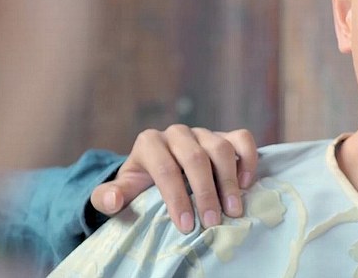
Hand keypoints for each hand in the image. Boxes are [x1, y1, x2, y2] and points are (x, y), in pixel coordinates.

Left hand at [90, 124, 257, 232]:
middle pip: (195, 158)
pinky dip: (247, 159)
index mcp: (149, 143)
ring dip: (228, 181)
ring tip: (233, 210)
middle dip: (205, 192)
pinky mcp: (225, 135)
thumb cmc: (142, 186)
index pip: (165, 168)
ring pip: (220, 148)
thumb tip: (112, 200)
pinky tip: (246, 184)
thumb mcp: (124, 192)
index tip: (186, 225)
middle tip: (213, 222)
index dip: (176, 198)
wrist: (159, 171)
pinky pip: (242, 138)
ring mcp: (203, 132)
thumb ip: (110, 197)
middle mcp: (177, 133)